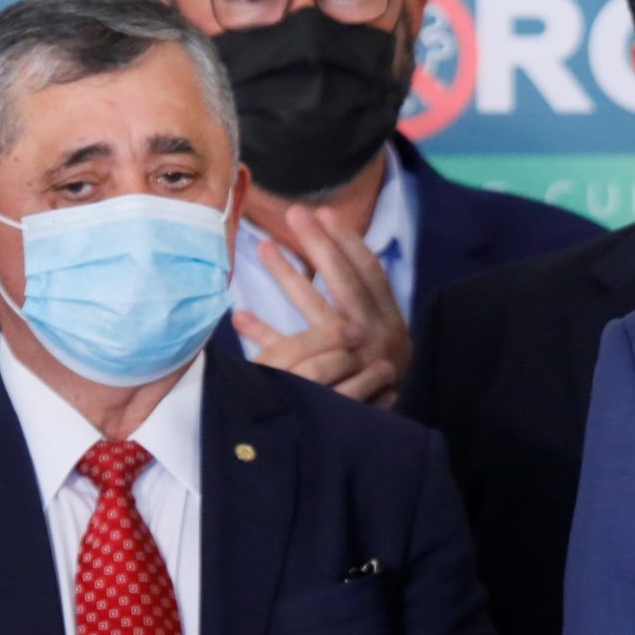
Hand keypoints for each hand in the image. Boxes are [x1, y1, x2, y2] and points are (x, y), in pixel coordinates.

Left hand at [236, 206, 410, 406]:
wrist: (393, 421)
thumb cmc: (385, 368)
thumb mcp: (385, 331)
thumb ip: (366, 302)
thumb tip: (335, 257)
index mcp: (389, 317)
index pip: (370, 272)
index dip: (349, 242)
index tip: (325, 213)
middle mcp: (373, 332)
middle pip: (345, 281)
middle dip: (320, 245)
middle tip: (295, 214)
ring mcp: (351, 355)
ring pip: (316, 309)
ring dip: (288, 276)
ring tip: (263, 247)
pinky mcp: (327, 378)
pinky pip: (290, 353)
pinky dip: (265, 335)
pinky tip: (241, 316)